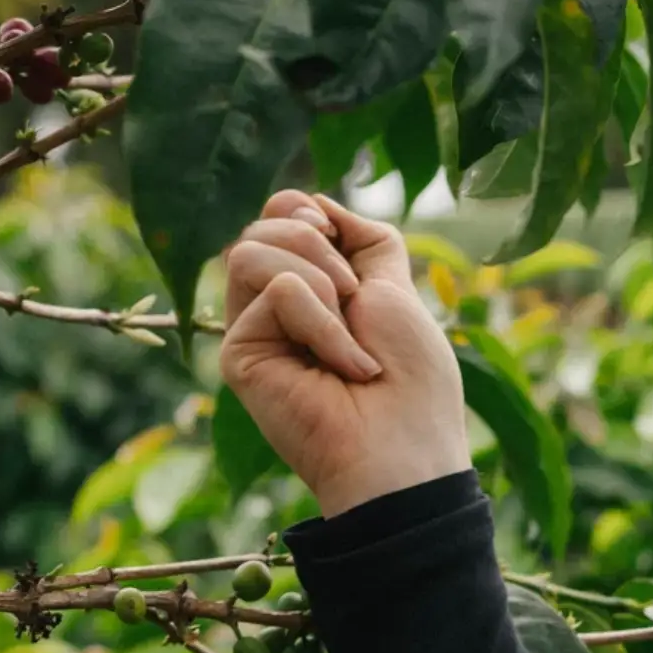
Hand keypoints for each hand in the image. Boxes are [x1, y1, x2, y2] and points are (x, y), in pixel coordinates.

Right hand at [220, 191, 470, 519]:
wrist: (403, 450)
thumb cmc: (413, 384)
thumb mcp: (397, 290)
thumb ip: (364, 241)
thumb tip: (319, 201)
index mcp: (315, 289)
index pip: (285, 214)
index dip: (311, 212)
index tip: (345, 249)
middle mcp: (277, 308)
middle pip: (264, 223)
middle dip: (320, 245)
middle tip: (355, 302)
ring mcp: (255, 331)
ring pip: (252, 247)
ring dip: (319, 280)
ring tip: (351, 338)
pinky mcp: (240, 355)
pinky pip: (275, 287)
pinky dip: (320, 318)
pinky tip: (341, 366)